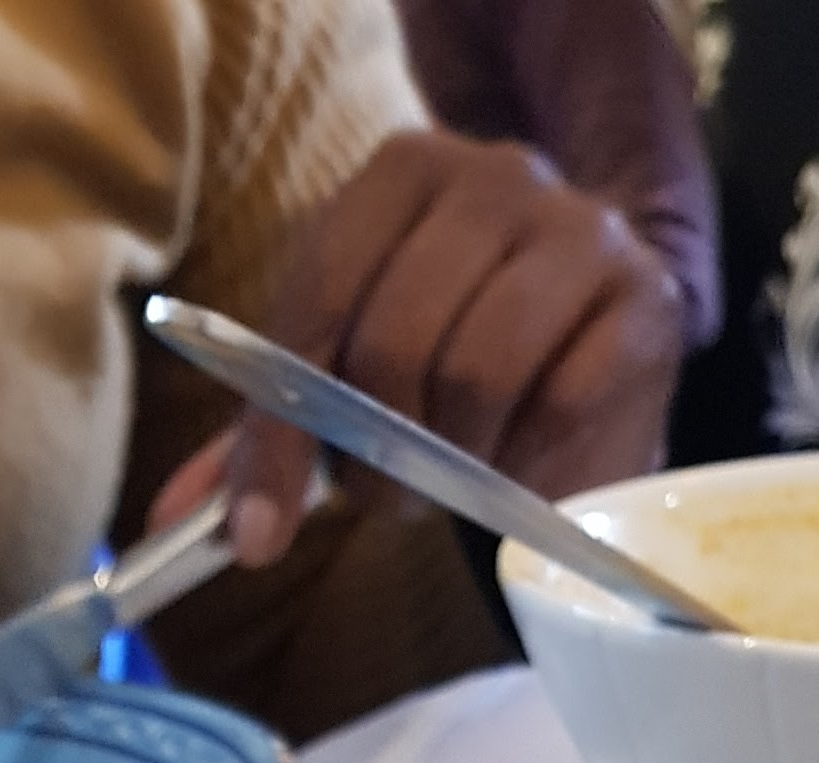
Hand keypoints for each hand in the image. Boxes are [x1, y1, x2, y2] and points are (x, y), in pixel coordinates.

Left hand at [152, 130, 684, 564]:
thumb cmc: (460, 353)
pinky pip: (560, 404)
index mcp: (403, 174)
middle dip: (379, 451)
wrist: (599, 331)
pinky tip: (521, 464)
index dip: (281, 430)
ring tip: (456, 476)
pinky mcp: (644, 303)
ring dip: (453, 461)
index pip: (319, 297)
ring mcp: (578, 231)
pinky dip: (526, 463)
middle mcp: (495, 175)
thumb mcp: (354, 378)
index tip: (260, 533)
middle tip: (389, 495)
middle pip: (398, 339)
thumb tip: (174, 522)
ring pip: (479, 373)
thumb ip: (271, 434)